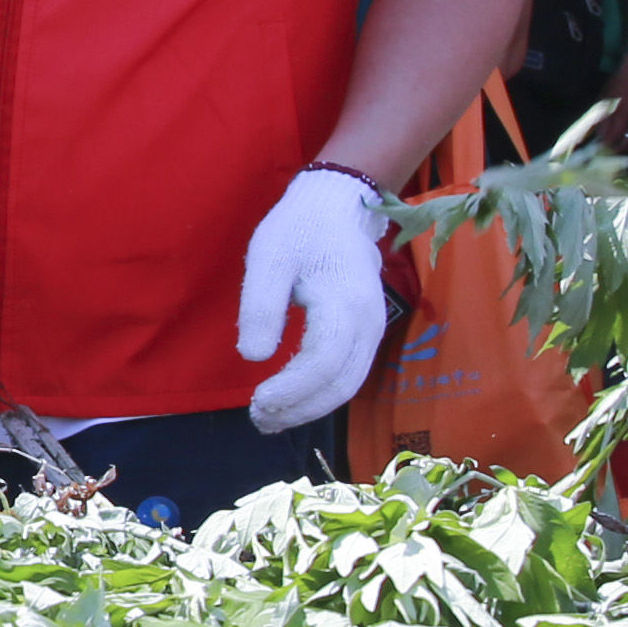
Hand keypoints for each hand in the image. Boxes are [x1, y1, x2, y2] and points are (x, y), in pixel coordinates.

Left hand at [232, 167, 393, 435]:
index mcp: (344, 303)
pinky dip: (322, 393)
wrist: (339, 207)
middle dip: (299, 408)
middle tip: (258, 419)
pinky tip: (291, 399)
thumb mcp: (268, 259)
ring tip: (269, 417)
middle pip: (340, 383)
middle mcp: (368, 322)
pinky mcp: (368, 332)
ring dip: (310, 406)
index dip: (291, 390)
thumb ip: (261, 307)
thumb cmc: (299, 230)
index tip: (257, 401)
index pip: (322, 363)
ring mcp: (374, 329)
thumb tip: (254, 357)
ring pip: (348, 384)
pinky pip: (350, 373)